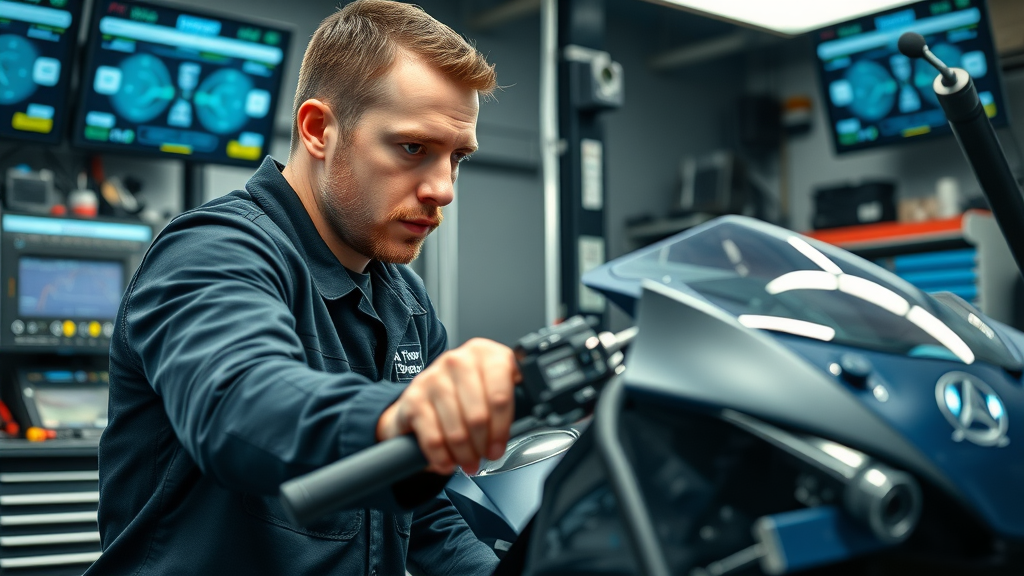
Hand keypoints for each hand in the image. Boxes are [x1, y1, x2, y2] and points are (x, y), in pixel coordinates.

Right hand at [376, 338, 519, 474]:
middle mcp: (458, 360)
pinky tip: (446, 462)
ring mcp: (433, 377)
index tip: (499, 447)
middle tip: (484, 457)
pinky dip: (440, 456)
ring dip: (464, 453)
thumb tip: (530, 421)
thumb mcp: (492, 389)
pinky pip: (432, 436)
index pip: (500, 395)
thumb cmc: (466, 395)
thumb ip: (512, 399)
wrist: (426, 396)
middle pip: (478, 414)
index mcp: (486, 354)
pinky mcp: (413, 397)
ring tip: (468, 462)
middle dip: (483, 444)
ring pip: (456, 428)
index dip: (502, 428)